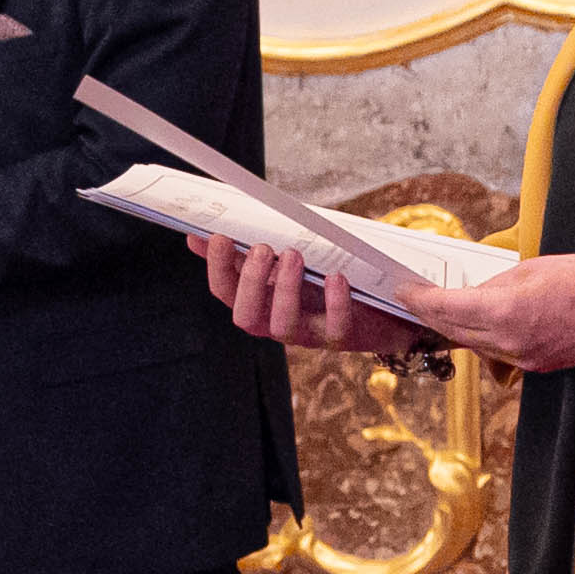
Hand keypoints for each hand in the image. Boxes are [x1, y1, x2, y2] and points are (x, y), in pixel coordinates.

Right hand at [203, 230, 423, 355]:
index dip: (217, 267)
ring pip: (284, 326)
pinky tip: (335, 276)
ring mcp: (307, 333)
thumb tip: (197, 237)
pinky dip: (334, 302)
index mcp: (258, 300)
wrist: (377, 303)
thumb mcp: (280, 261)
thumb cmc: (320, 276)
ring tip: (295, 254)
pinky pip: (334, 328)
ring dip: (285, 289)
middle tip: (263, 248)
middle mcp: (275, 321)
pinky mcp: (340, 337)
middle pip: (246, 316)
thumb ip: (243, 251)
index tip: (220, 236)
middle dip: (250, 281)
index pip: (225, 291)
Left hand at [384, 251, 574, 371]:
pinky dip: (482, 339)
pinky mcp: (536, 367)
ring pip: (472, 345)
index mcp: (506, 311)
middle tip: (414, 298)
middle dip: (429, 314)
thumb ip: (498, 284)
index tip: (403, 290)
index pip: (445, 308)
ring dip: (453, 328)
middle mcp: (508, 342)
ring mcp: (522, 359)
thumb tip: (476, 293)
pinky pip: (496, 355)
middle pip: (452, 331)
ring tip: (441, 309)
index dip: (418, 299)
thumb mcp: (535, 269)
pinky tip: (481, 325)